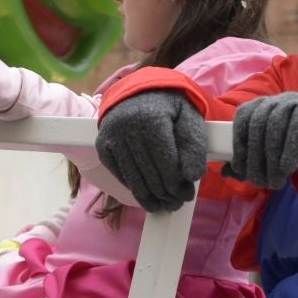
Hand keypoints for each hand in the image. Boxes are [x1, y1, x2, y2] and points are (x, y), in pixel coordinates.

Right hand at [94, 90, 206, 213]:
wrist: (138, 92)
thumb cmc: (168, 107)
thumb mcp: (189, 118)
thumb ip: (194, 145)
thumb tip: (192, 176)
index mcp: (152, 118)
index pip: (166, 163)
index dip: (178, 184)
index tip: (186, 194)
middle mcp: (128, 127)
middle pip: (150, 174)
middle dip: (166, 194)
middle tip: (177, 202)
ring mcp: (112, 137)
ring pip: (133, 178)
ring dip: (149, 197)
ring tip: (162, 205)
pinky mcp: (103, 145)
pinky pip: (119, 174)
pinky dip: (133, 187)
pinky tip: (146, 194)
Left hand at [223, 92, 297, 189]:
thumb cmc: (297, 144)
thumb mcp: (272, 153)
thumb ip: (251, 161)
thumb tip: (227, 172)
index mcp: (262, 105)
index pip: (243, 117)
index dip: (239, 143)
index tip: (240, 169)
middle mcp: (277, 99)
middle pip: (259, 124)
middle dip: (255, 157)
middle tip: (259, 181)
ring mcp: (297, 101)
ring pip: (277, 125)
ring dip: (272, 157)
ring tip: (274, 181)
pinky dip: (291, 148)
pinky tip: (288, 166)